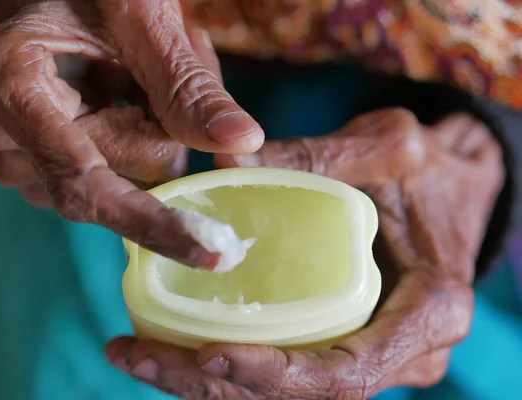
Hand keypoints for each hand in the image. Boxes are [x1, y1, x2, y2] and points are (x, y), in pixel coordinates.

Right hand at [0, 0, 263, 268]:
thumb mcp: (142, 16)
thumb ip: (186, 82)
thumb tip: (241, 142)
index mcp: (5, 81)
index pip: (84, 180)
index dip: (152, 222)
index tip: (213, 254)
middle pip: (112, 185)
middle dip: (159, 140)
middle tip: (158, 77)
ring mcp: (10, 155)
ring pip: (114, 189)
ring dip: (147, 141)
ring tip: (129, 82)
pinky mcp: (32, 166)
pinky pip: (105, 185)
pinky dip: (132, 151)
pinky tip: (117, 104)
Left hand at [105, 109, 503, 398]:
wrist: (454, 192)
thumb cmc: (430, 173)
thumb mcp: (387, 149)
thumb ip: (315, 155)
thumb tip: (221, 158)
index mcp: (427, 314)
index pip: (345, 374)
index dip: (275, 376)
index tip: (207, 356)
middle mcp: (400, 353)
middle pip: (300, 398)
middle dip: (212, 388)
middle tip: (135, 356)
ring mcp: (369, 355)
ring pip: (283, 395)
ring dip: (204, 385)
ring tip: (133, 353)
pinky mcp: (342, 343)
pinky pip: (283, 369)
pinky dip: (224, 366)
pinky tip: (168, 343)